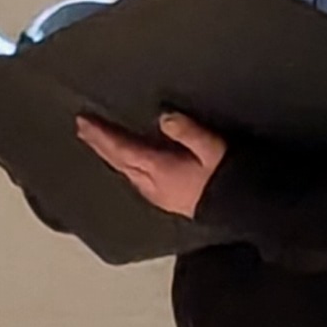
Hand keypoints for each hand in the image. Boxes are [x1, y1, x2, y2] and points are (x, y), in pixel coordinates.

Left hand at [74, 108, 225, 216]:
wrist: (244, 210)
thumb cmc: (230, 176)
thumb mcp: (212, 147)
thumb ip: (187, 131)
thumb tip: (163, 116)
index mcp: (160, 169)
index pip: (122, 150)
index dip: (101, 135)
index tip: (83, 122)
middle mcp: (153, 185)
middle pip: (119, 162)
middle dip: (100, 145)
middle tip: (82, 128)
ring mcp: (159, 196)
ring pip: (126, 173)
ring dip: (111, 157)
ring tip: (99, 143)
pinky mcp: (168, 202)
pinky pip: (136, 181)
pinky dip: (125, 168)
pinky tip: (127, 166)